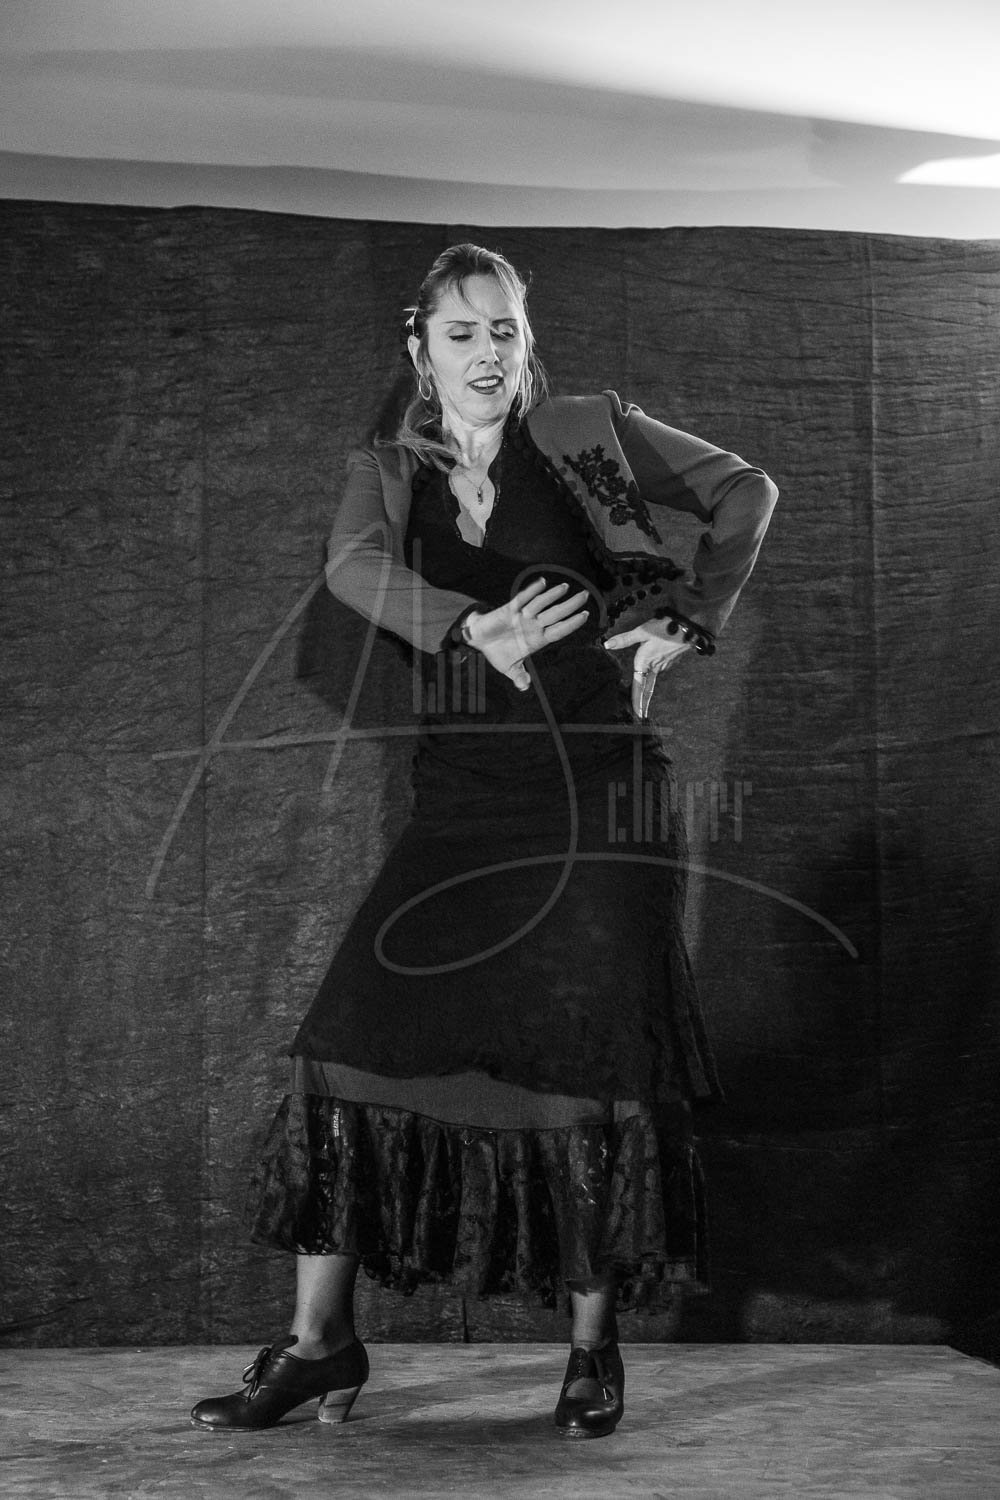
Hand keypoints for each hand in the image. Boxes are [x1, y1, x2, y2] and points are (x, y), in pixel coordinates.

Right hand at [463, 578, 590, 690]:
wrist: (479, 640)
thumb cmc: (497, 652)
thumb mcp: (509, 668)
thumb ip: (518, 677)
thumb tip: (524, 687)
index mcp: (538, 639)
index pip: (559, 630)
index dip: (572, 624)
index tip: (585, 615)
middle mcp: (534, 625)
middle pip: (555, 614)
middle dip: (570, 605)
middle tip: (585, 595)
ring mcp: (523, 616)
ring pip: (541, 604)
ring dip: (552, 595)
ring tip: (565, 587)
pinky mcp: (509, 609)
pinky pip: (522, 599)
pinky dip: (531, 591)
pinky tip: (541, 583)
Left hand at [603, 619, 691, 717]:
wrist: (688, 626)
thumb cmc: (664, 628)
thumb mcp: (641, 632)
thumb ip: (624, 639)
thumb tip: (607, 644)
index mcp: (645, 662)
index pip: (639, 687)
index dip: (637, 702)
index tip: (638, 715)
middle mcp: (656, 667)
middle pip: (648, 688)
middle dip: (644, 701)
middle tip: (641, 715)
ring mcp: (665, 665)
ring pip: (654, 676)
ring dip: (649, 683)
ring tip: (645, 691)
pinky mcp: (672, 660)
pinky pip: (661, 667)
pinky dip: (656, 668)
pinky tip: (656, 663)